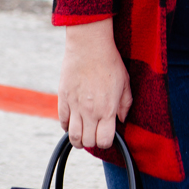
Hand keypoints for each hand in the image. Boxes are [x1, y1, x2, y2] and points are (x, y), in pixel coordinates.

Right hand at [58, 18, 132, 149]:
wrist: (90, 46)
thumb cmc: (110, 62)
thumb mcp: (125, 83)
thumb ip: (125, 104)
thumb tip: (121, 120)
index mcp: (108, 109)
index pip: (105, 140)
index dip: (107, 142)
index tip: (107, 136)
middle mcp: (91, 111)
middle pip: (88, 142)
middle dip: (92, 142)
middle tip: (95, 135)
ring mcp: (75, 106)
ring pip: (73, 136)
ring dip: (78, 140)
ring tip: (82, 135)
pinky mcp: (63, 99)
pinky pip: (62, 122)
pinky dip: (67, 126)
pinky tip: (73, 122)